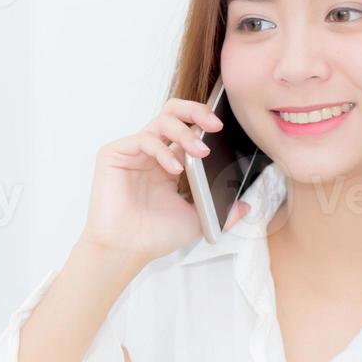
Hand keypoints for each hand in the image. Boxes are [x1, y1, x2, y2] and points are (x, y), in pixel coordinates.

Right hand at [79, 97, 251, 263]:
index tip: (225, 128)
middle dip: (197, 111)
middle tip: (215, 125)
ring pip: (161, 120)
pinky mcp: (114, 154)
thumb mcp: (198, 219)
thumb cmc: (155, 235)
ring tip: (200, 152)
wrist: (126, 250)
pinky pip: (143, 139)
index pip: (188, 126)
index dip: (205, 122)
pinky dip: (163, 150)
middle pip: (173, 112)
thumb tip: (247, 206)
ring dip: (185, 132)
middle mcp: (151, 151)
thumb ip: (223, 211)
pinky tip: (174, 168)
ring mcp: (133, 151)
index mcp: (169, 161)